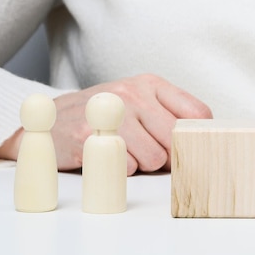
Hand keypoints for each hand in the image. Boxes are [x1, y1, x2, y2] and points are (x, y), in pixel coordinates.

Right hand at [0, 74, 211, 174]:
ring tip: (126, 152)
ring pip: (154, 158)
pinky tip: (109, 157)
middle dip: (170, 155)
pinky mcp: (91, 136)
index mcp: (151, 84)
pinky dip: (121, 170)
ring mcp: (112, 113)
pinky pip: (127, 167)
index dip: (197, 137)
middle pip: (177, 138)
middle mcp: (134, 94)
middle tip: (152, 155)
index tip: (190, 147)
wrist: (53, 119)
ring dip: (143, 165)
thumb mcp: (140, 103)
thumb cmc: (106, 116)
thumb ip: (171, 116)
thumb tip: (202, 144)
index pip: (197, 113)